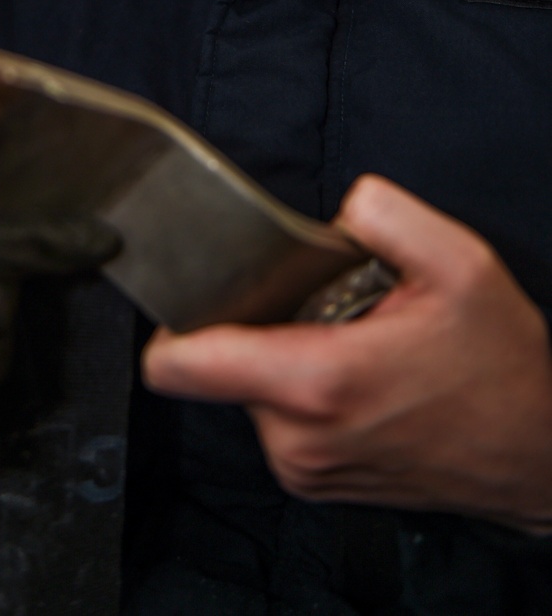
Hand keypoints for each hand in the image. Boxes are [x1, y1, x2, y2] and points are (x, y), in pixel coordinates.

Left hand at [142, 175, 551, 531]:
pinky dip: (306, 391)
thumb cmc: (502, 368)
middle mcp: (298, 436)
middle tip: (335, 313)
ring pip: (252, 388)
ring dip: (289, 358)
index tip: (192, 292)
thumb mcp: (460, 264)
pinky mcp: (314, 481)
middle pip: (223, 361)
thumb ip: (385, 214)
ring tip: (358, 347)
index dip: (172, 323)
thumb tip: (339, 207)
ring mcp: (303, 467)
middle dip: (266, 324)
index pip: (181, 365)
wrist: (539, 458)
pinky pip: (280, 417)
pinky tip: (363, 380)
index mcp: (317, 381)